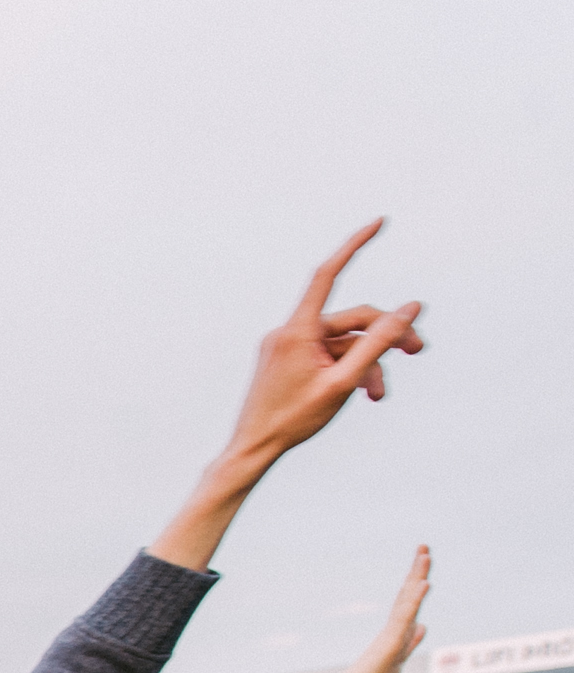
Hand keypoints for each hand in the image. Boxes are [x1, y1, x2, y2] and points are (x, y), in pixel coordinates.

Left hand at [152, 224, 425, 571]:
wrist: (253, 449)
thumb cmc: (293, 420)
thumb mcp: (345, 382)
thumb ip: (380, 342)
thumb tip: (411, 307)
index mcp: (297, 331)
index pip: (327, 274)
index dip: (354, 246)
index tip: (379, 222)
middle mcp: (290, 332)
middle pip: (350, 320)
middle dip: (387, 335)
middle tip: (419, 351)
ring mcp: (288, 346)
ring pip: (343, 343)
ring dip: (368, 364)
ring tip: (380, 395)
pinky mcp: (288, 360)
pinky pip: (327, 356)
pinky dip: (349, 370)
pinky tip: (365, 394)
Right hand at [312, 545, 430, 672]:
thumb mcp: (399, 659)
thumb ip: (410, 642)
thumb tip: (421, 626)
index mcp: (396, 632)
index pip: (409, 601)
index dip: (417, 580)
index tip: (422, 560)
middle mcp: (392, 628)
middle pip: (407, 594)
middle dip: (417, 570)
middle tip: (424, 547)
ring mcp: (390, 634)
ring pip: (406, 601)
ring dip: (416, 577)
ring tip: (425, 556)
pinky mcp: (389, 643)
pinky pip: (405, 617)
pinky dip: (415, 599)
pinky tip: (424, 584)